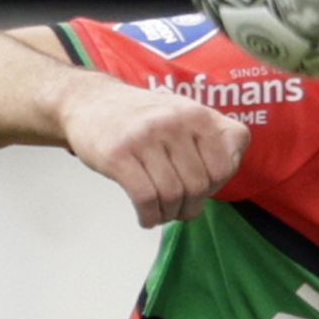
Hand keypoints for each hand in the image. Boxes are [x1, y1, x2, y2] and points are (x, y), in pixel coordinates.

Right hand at [59, 79, 249, 227]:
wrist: (91, 102)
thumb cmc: (143, 117)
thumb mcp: (186, 112)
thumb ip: (216, 136)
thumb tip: (227, 170)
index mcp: (197, 114)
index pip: (223, 167)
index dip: (214, 188)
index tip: (199, 191)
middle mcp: (174, 123)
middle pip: (197, 186)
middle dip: (190, 208)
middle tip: (179, 210)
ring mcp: (145, 138)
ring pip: (172, 195)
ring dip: (169, 214)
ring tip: (162, 213)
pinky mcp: (118, 155)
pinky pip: (145, 198)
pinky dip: (149, 216)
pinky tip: (146, 217)